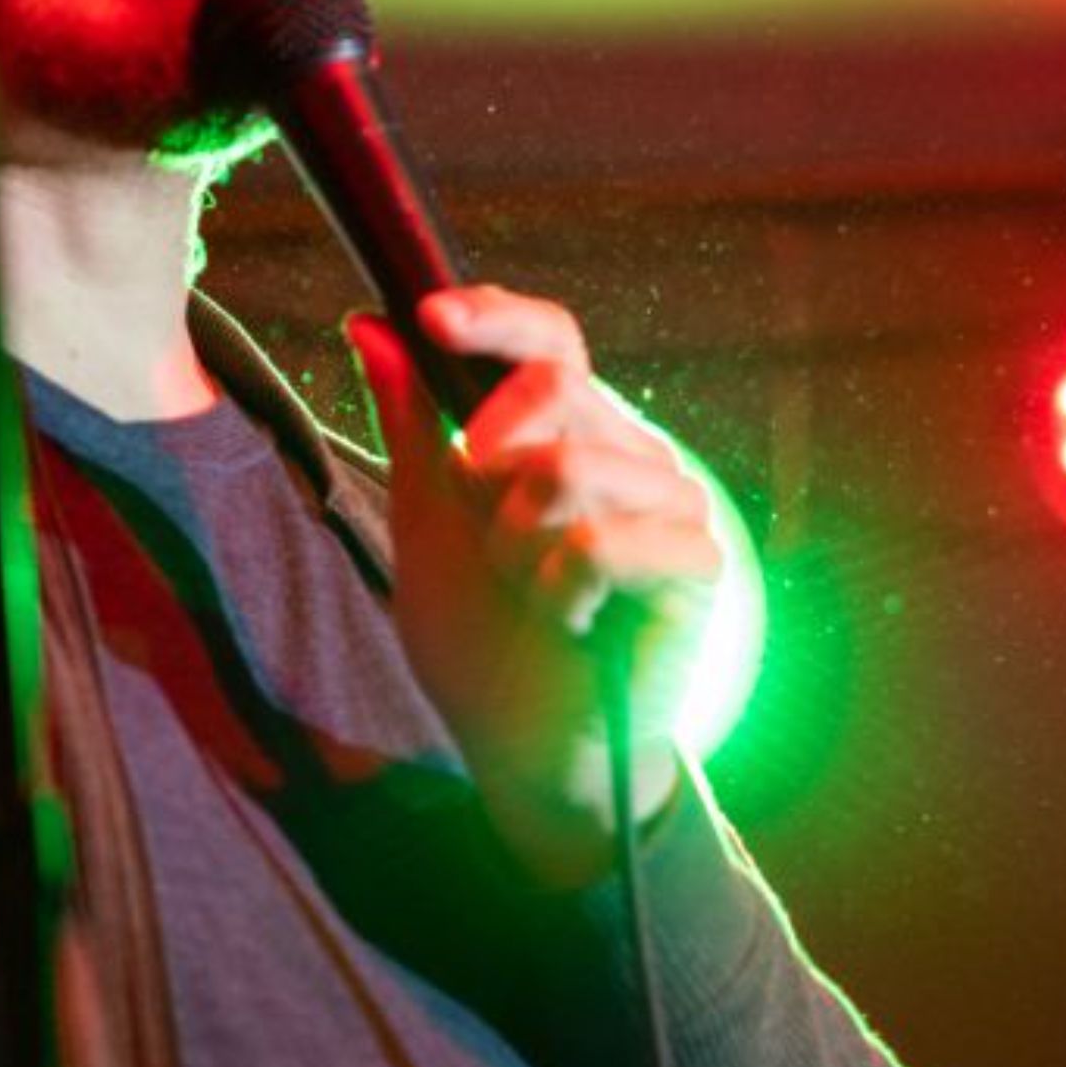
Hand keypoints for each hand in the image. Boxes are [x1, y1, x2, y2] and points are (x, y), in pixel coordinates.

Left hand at [348, 289, 722, 886]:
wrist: (526, 748)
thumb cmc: (485, 638)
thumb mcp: (428, 521)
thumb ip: (411, 423)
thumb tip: (369, 322)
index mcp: (570, 432)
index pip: (552, 340)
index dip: (496, 318)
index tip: (431, 318)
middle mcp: (630, 452)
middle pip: (555, 391)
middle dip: (491, 471)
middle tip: (495, 546)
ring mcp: (672, 504)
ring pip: (572, 468)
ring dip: (520, 548)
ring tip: (536, 597)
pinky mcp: (696, 566)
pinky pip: (603, 542)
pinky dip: (561, 591)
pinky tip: (575, 624)